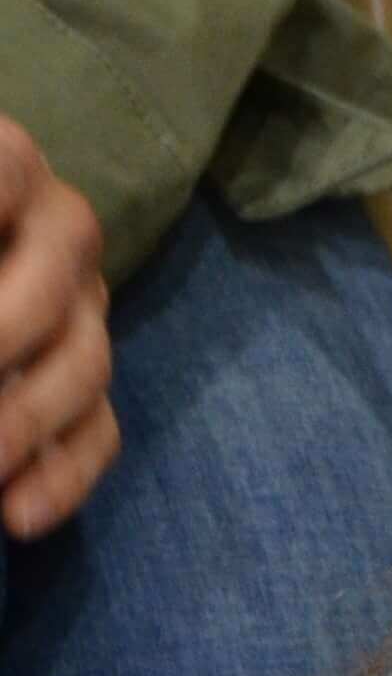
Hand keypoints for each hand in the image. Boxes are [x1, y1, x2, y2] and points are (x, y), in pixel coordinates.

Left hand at [0, 115, 114, 538]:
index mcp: (7, 160)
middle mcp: (61, 229)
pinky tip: (18, 515)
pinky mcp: (84, 377)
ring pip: (82, 368)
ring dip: (22, 424)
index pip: (7, 170)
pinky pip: (97, 432)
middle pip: (50, 291)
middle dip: (0, 342)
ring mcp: (84, 308)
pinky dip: (61, 478)